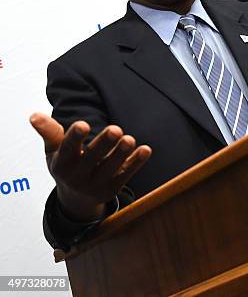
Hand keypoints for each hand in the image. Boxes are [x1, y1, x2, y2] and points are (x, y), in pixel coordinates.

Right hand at [30, 113, 151, 221]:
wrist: (76, 200)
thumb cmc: (66, 165)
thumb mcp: (54, 151)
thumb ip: (49, 132)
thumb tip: (34, 115)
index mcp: (62, 164)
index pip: (67, 149)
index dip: (75, 137)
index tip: (83, 124)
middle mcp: (78, 176)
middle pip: (92, 159)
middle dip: (103, 144)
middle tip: (116, 129)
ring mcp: (96, 184)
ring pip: (110, 168)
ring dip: (121, 154)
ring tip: (130, 139)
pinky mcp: (112, 188)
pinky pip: (126, 175)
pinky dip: (136, 163)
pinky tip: (146, 150)